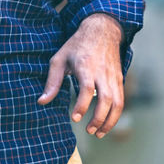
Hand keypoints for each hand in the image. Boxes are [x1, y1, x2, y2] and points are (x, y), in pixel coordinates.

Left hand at [38, 14, 123, 137]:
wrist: (102, 30)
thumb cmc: (77, 46)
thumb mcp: (59, 59)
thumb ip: (52, 82)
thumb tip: (42, 102)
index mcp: (86, 66)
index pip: (87, 88)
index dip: (82, 105)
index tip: (74, 118)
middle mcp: (102, 73)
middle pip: (106, 99)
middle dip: (99, 118)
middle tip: (89, 131)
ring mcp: (113, 77)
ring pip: (118, 102)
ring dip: (110, 121)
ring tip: (99, 133)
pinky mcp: (120, 79)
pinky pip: (121, 100)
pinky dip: (116, 115)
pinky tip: (106, 123)